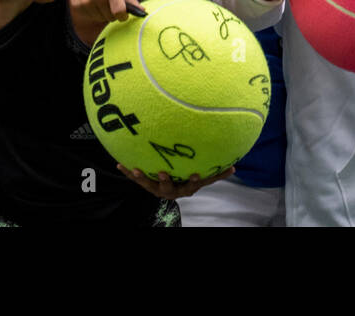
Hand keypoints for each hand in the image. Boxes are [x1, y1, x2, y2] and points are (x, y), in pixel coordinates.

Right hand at [65, 0, 144, 24]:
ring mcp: (86, 1)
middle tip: (109, 1)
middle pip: (110, 18)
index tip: (123, 14)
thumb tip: (143, 10)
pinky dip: (93, 12)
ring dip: (103, 13)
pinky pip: (90, 17)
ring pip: (100, 19)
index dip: (123, 16)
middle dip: (113, 13)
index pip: (119, 12)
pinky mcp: (77, 6)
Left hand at [117, 164, 235, 198]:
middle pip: (167, 188)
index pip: (191, 185)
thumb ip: (216, 174)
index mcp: (185, 189)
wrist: (168, 190)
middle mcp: (170, 191)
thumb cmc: (187, 180)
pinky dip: (127, 172)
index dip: (192, 181)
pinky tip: (119, 163)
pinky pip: (135, 178)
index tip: (194, 174)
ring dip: (141, 177)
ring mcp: (156, 189)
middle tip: (162, 172)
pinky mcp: (145, 184)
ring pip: (148, 184)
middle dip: (164, 181)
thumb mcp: (203, 179)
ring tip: (135, 169)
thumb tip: (235, 167)